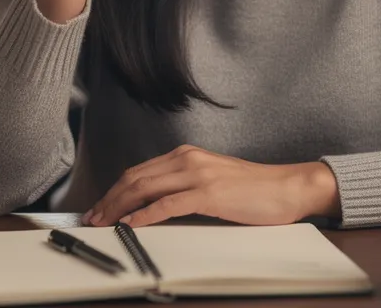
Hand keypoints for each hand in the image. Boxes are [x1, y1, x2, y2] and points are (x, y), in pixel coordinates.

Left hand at [80, 145, 339, 227]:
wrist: (287, 187)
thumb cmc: (254, 188)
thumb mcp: (213, 180)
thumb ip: (186, 186)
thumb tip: (155, 205)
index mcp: (187, 155)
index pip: (140, 171)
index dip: (115, 190)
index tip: (101, 206)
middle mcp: (188, 159)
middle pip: (135, 178)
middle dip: (109, 199)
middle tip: (93, 218)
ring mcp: (198, 175)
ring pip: (145, 188)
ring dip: (119, 208)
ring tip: (105, 223)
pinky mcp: (209, 194)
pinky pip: (168, 204)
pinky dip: (145, 215)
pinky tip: (132, 224)